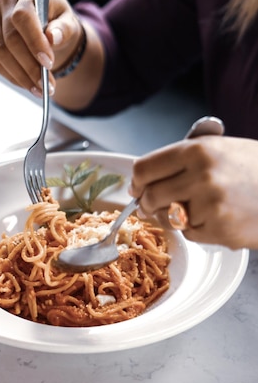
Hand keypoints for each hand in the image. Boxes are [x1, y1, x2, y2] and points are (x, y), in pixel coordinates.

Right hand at [0, 0, 83, 95]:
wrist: (45, 22)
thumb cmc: (57, 19)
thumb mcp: (68, 21)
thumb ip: (64, 28)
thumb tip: (53, 37)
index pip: (22, 17)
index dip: (34, 42)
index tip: (48, 63)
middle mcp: (4, 2)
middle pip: (9, 39)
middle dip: (29, 66)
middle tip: (46, 85)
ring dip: (20, 76)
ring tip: (39, 90)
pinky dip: (11, 76)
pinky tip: (27, 84)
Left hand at [129, 135, 257, 249]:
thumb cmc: (253, 166)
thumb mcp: (217, 148)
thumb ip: (180, 158)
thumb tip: (140, 176)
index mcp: (196, 150)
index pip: (145, 168)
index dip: (137, 181)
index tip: (137, 187)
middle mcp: (201, 176)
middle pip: (150, 195)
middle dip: (147, 203)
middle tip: (152, 204)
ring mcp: (210, 205)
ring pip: (167, 218)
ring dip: (173, 217)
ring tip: (196, 207)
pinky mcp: (220, 230)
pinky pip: (190, 234)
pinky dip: (197, 230)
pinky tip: (217, 218)